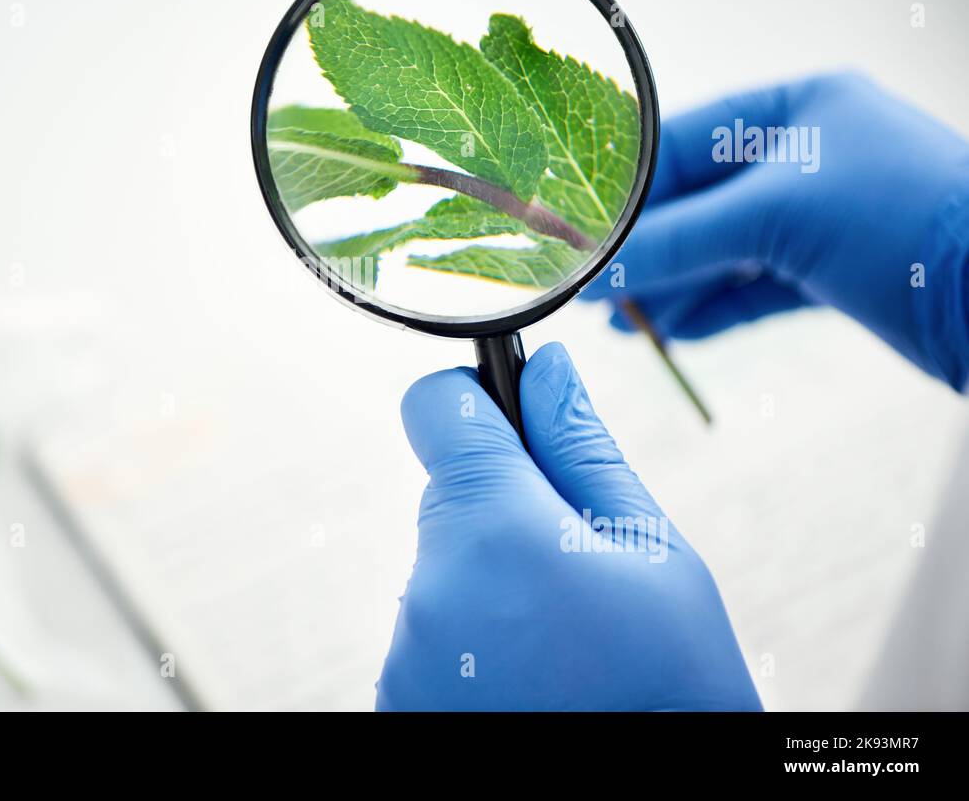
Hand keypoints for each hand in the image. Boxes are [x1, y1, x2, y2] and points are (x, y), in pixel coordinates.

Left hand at [376, 343, 760, 710]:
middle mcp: (429, 585)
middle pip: (449, 495)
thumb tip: (547, 369)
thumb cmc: (669, 688)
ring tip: (564, 639)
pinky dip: (475, 638)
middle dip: (507, 511)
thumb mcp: (654, 557)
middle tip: (580, 571)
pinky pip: (433, 631)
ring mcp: (407, 652)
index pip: (435, 407)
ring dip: (492, 580)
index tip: (511, 426)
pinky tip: (534, 677)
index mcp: (493, 528)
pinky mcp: (399, 698)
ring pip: (444, 567)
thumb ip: (585, 451)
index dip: (476, 402)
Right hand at [583, 72, 968, 387]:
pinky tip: (669, 332)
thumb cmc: (910, 221)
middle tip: (591, 287)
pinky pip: (752, 287)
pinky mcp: (834, 274)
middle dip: (643, 249)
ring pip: (721, 250)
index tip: (576, 234)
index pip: (682, 144)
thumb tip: (594, 272)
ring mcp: (822, 216)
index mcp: (799, 107)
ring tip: (619, 322)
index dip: (624, 192)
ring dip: (670, 287)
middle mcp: (808, 156)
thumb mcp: (776, 216)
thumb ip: (676, 242)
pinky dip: (711, 309)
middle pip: (697, 202)